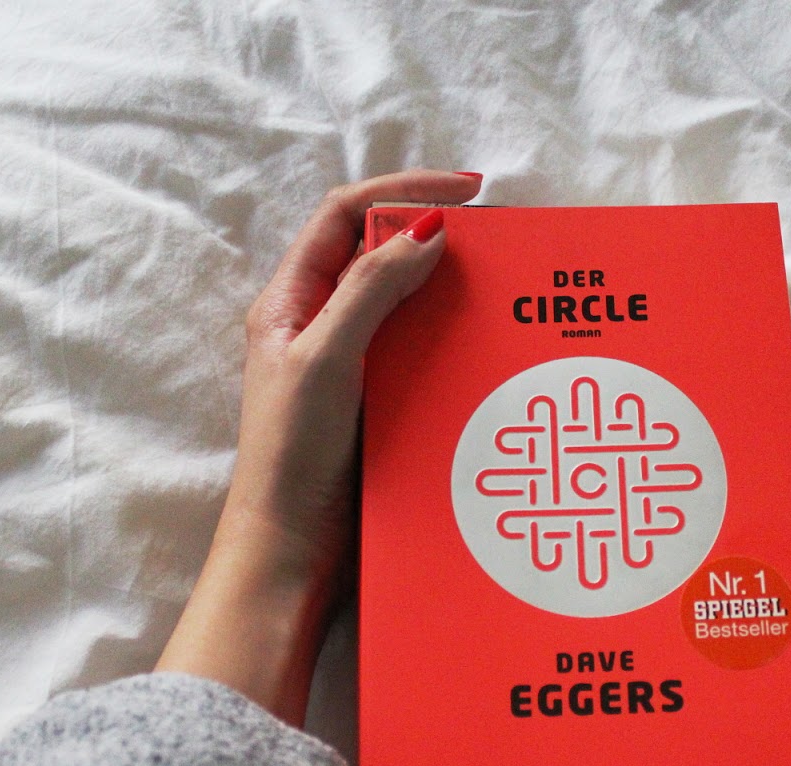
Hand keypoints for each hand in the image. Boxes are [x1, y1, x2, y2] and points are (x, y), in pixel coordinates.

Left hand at [156, 171, 480, 724]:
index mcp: (290, 300)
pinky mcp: (374, 403)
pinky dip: (450, 341)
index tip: (468, 192)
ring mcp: (347, 365)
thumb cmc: (293, 454)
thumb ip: (370, 290)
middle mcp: (317, 324)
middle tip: (495, 241)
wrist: (292, 549)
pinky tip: (486, 351)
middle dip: (433, 236)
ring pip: (403, 305)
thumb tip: (425, 231)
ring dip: (447, 291)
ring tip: (500, 293)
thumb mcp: (324, 358)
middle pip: (378, 254)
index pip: (345, 215)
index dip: (403, 190)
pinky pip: (417, 353)